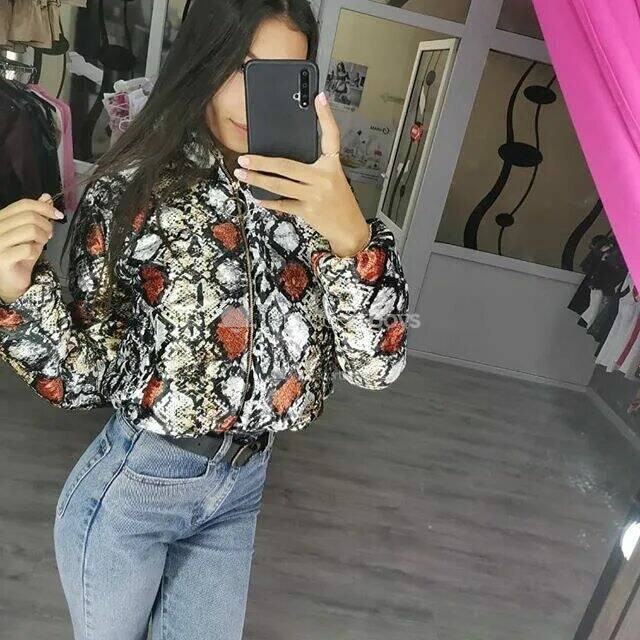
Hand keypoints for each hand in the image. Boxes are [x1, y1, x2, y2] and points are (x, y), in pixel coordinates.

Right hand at [0, 194, 63, 303]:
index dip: (44, 207)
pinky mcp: (2, 258)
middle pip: (29, 216)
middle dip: (46, 225)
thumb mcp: (31, 233)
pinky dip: (36, 251)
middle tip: (49, 235)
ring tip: (41, 244)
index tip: (57, 215)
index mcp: (1, 218)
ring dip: (42, 238)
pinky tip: (32, 255)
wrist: (11, 281)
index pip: (23, 204)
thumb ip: (36, 216)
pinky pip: (28, 249)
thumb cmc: (20, 256)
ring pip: (30, 230)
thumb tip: (46, 197)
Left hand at [234, 91, 370, 257]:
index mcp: (332, 166)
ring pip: (280, 185)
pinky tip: (258, 197)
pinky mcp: (308, 211)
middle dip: (262, 162)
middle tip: (244, 157)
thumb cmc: (339, 202)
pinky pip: (283, 204)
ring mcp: (315, 196)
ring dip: (257, 180)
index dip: (327, 116)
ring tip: (242, 175)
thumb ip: (314, 168)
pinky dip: (269, 201)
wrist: (349, 229)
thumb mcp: (333, 179)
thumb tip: (284, 161)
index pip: (331, 137)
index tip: (320, 97)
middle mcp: (324, 178)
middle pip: (287, 166)